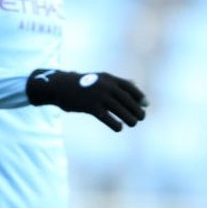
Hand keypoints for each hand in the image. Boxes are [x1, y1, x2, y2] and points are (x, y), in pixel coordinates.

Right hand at [26, 69, 147, 131]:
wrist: (60, 86)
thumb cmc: (84, 84)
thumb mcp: (102, 79)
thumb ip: (119, 83)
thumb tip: (137, 87)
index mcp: (110, 79)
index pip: (130, 88)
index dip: (139, 96)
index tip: (146, 105)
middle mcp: (106, 86)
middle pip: (127, 100)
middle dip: (136, 109)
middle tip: (141, 117)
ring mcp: (98, 96)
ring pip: (119, 110)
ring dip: (129, 118)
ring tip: (133, 124)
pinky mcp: (90, 107)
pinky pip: (107, 118)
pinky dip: (115, 124)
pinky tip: (119, 128)